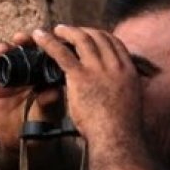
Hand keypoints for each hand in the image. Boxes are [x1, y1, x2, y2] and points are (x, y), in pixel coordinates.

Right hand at [0, 32, 62, 150]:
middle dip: (21, 42)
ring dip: (2, 50)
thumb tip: (53, 93)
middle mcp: (28, 72)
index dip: (43, 45)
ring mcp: (10, 77)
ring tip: (0, 50)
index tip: (43, 41)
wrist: (18, 141)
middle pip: (24, 50)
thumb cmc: (38, 126)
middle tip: (19, 39)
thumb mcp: (46, 116)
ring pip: (5, 57)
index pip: (45, 55)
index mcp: (44, 76)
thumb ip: (48, 104)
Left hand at [32, 25, 143, 150]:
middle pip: (98, 37)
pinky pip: (62, 53)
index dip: (100, 36)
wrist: (117, 138)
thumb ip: (123, 93)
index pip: (115, 43)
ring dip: (66, 32)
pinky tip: (39, 37)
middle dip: (82, 31)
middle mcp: (115, 65)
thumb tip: (118, 95)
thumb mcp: (129, 105)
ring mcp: (98, 69)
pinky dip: (49, 42)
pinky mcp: (81, 77)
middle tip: (69, 32)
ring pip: (81, 40)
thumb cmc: (121, 130)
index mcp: (128, 71)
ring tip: (56, 30)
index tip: (90, 36)